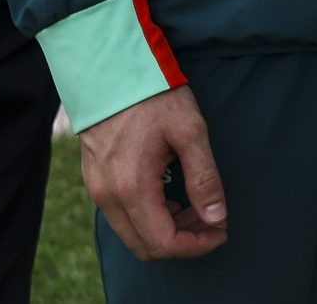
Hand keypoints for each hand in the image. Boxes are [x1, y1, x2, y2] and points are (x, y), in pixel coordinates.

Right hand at [79, 85, 225, 259]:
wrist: (111, 71)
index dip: (196, 245)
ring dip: (167, 230)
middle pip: (145, 246)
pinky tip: (173, 197)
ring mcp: (97, 190)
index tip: (221, 231)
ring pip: (133, 233)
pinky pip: (122, 217)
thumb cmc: (154, 96)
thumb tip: (216, 216)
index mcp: (132, 187)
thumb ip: (204, 177)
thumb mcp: (190, 130)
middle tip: (213, 220)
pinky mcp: (95, 181)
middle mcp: (108, 196)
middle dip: (184, 241)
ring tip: (198, 207)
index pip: (163, 242)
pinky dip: (150, 217)